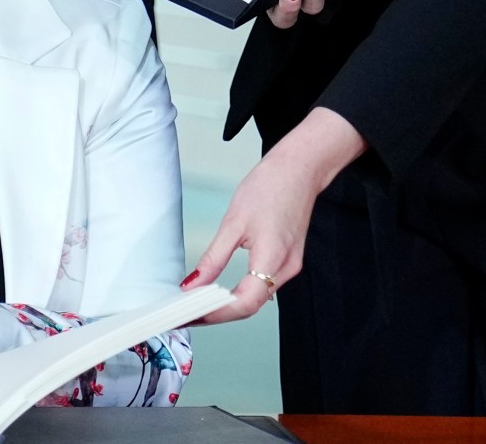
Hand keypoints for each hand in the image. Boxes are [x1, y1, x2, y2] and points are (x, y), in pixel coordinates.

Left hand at [186, 106, 364, 322]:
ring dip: (227, 306)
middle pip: (249, 306)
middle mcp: (286, 269)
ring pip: (256, 299)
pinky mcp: (288, 261)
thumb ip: (214, 258)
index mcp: (273, 258)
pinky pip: (262, 287)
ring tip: (197, 305)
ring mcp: (290, 267)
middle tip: (186, 314)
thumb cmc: (270, 187)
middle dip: (217, 314)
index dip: (216, 314)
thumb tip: (193, 285)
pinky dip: (239, 294)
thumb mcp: (233, 222)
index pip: (244, 303)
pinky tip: (220, 292)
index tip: (190, 315)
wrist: (300, 170)